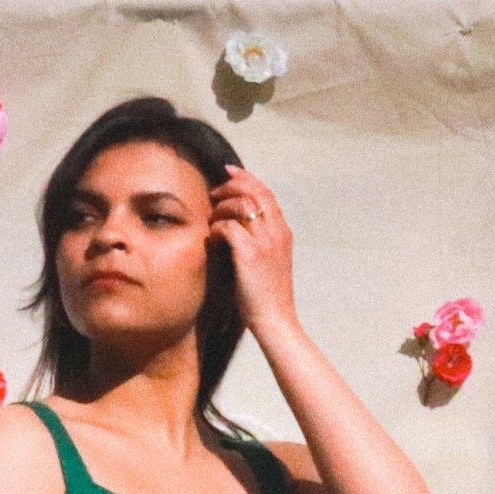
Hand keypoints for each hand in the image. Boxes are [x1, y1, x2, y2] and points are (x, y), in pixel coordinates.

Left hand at [206, 165, 297, 337]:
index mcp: (283, 232)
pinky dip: (216, 228)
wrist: (275, 321)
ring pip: (241, 204)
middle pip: (254, 191)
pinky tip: (211, 238)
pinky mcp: (249, 254)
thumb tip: (242, 229)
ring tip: (211, 217)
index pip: (266, 193)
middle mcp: (276, 232)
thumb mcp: (272, 263)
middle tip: (214, 192)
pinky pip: (228, 227)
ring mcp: (264, 242)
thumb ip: (263, 242)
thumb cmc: (269, 298)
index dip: (247, 178)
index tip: (230, 172)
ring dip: (221, 207)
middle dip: (231, 185)